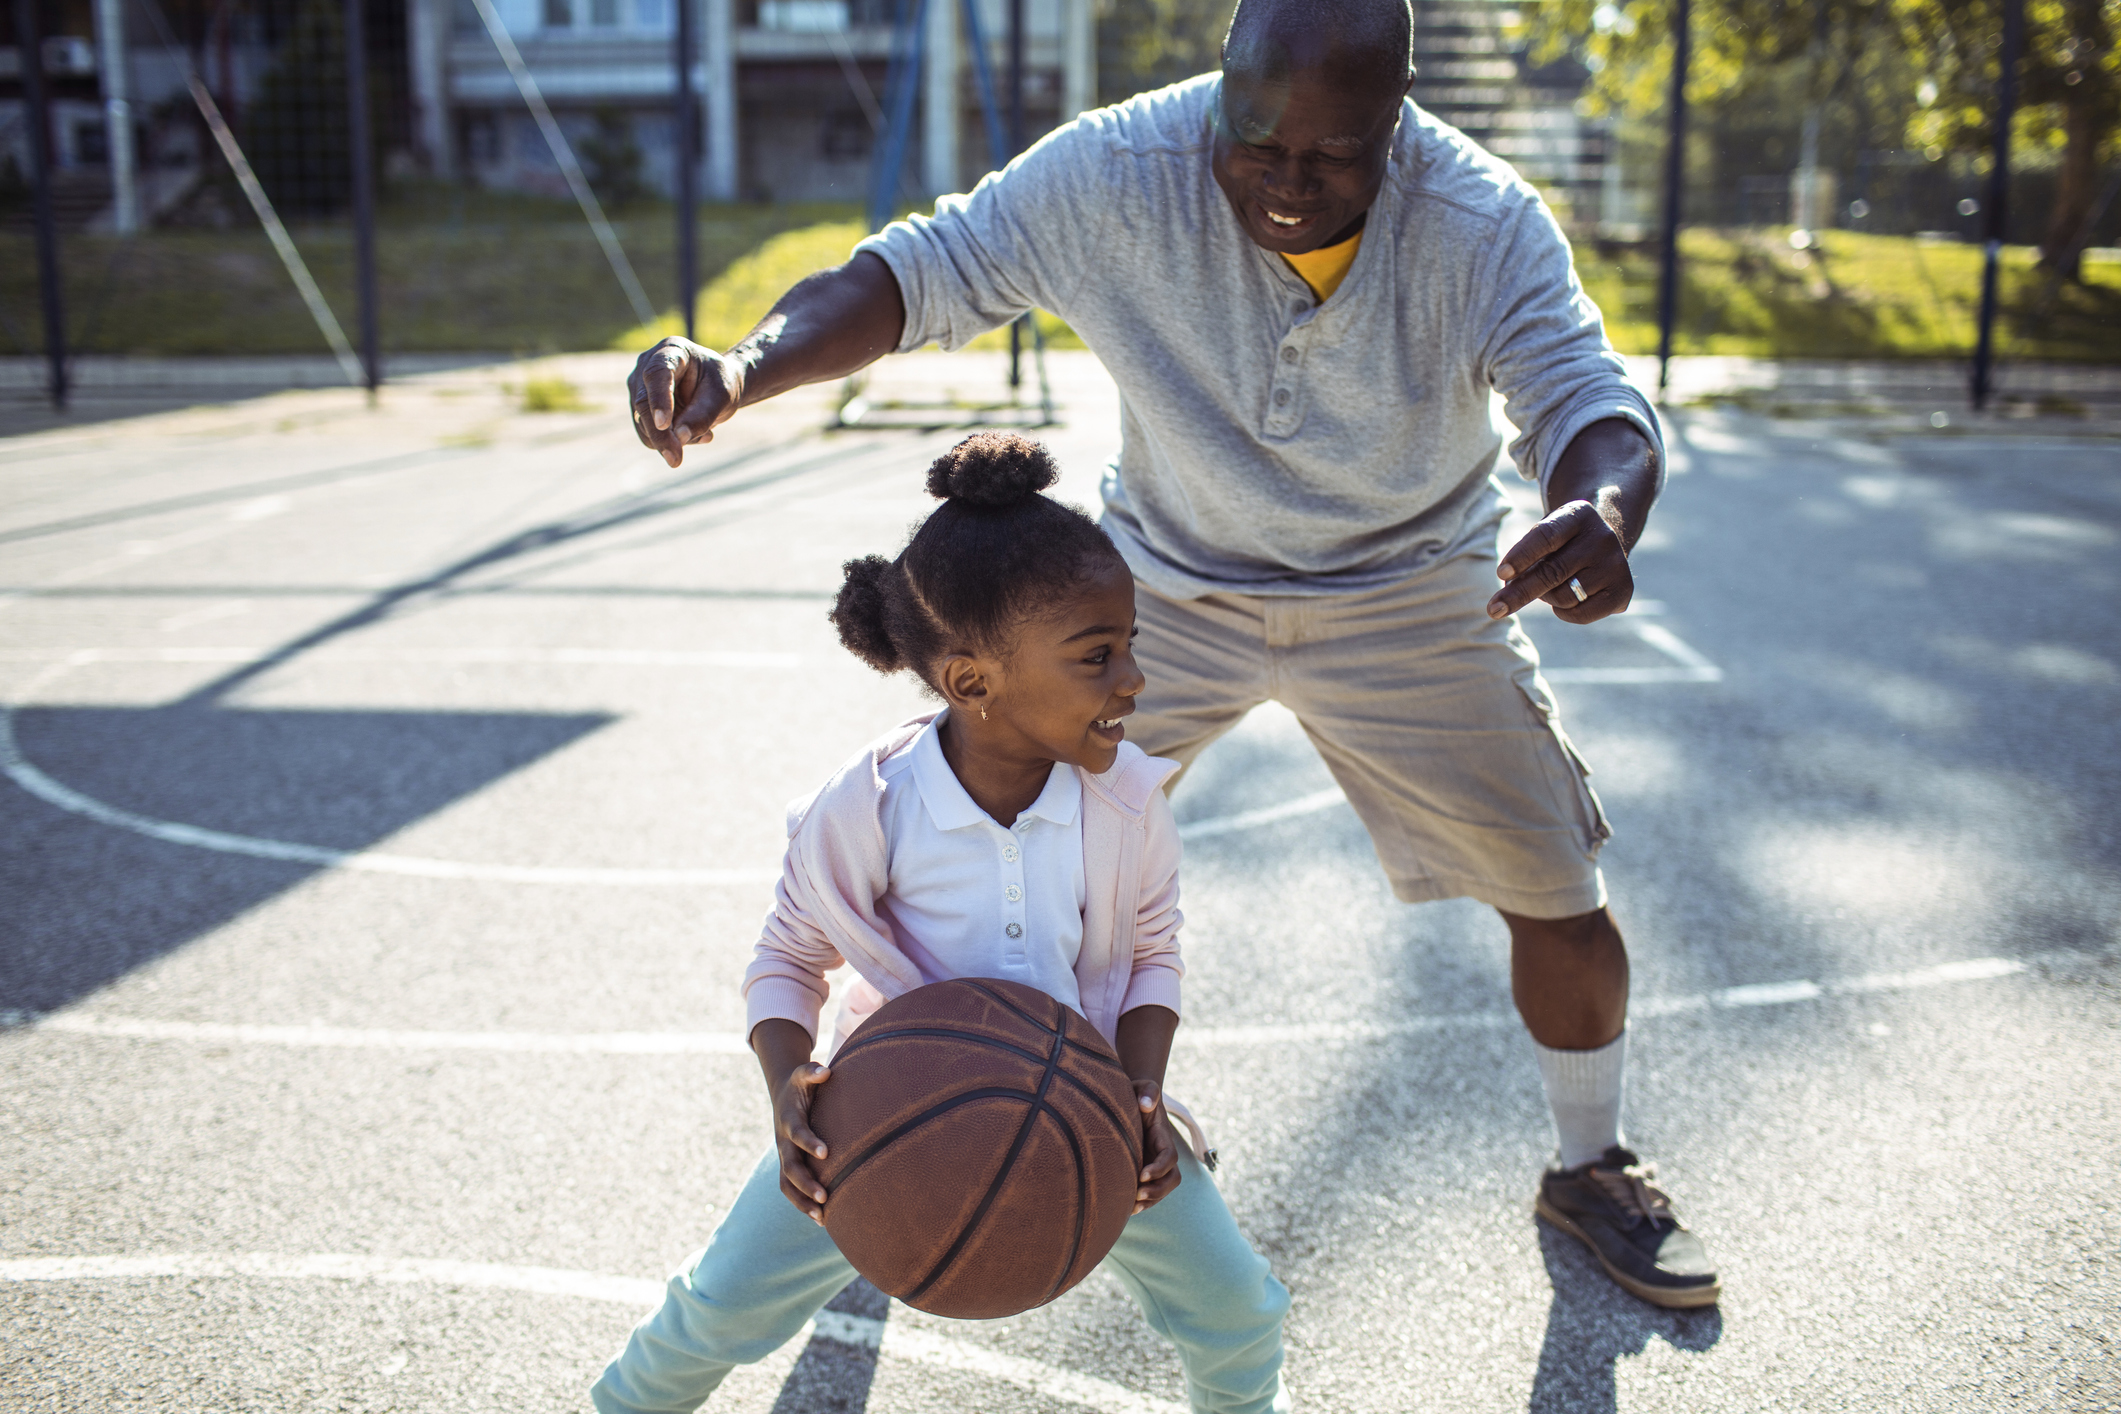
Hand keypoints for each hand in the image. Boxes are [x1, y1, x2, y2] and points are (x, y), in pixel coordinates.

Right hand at [628, 337, 742, 467]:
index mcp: (671, 351)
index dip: (659, 399)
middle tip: (676, 460)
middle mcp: (647, 365)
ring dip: (671, 440)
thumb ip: (703, 414)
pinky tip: (699, 436)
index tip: (664, 425)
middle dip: (660, 435)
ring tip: (706, 435)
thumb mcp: (721, 396)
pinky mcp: (639, 408)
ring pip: (642, 423)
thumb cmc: (721, 383)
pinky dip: (671, 442)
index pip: (657, 374)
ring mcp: (639, 387)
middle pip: (642, 403)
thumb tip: (680, 438)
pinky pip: (648, 434)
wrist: (716, 386)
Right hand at [771, 1058, 833, 1222]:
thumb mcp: (803, 1074)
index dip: (809, 1142)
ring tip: (822, 1217)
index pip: (797, 1133)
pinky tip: (822, 1219)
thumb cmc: (800, 1085)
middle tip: (824, 1196)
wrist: (783, 1096)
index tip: (826, 1152)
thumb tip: (825, 1071)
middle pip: (790, 1166)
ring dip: (802, 1201)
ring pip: (787, 1184)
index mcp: (789, 1119)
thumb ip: (812, 1071)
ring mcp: (784, 1156)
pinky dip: (802, 1205)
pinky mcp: (788, 1166)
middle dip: (806, 1182)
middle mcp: (783, 1142)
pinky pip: (791, 1190)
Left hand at [1131, 1079, 1181, 1214]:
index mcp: (1162, 1136)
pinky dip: (1142, 1203)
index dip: (1159, 1168)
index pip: (1170, 1157)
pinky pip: (1150, 1191)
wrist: (1134, 1101)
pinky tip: (1127, 1209)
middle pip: (1172, 1178)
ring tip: (1131, 1207)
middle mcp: (1162, 1152)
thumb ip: (1147, 1090)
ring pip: (1163, 1189)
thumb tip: (1146, 1104)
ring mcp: (1154, 1163)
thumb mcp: (1142, 1086)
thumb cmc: (1137, 1093)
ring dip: (1150, 1200)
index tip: (1142, 1174)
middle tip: (1138, 1195)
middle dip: (1158, 1190)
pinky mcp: (1144, 1169)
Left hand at [1487, 499, 1633, 624]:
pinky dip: (1564, 612)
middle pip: (1552, 572)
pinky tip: (1571, 597)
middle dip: (1519, 594)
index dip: (1521, 556)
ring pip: (1563, 596)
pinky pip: (1579, 614)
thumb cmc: (1563, 541)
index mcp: (1579, 514)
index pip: (1546, 536)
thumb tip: (1509, 589)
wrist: (1606, 540)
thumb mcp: (1546, 535)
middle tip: (1493, 609)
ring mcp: (1616, 565)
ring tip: (1551, 586)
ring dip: (1545, 598)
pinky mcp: (1623, 591)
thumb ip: (1527, 557)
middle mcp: (1602, 538)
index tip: (1501, 573)